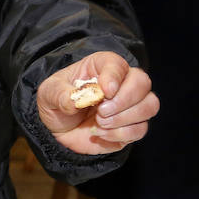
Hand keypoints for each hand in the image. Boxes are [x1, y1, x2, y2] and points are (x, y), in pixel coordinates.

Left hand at [36, 52, 158, 154]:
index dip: (114, 77)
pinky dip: (121, 134)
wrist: (59, 127)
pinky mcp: (131, 126)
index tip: (105, 91)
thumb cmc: (58, 101)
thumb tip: (75, 101)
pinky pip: (140, 129)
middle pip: (142, 83)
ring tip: (99, 122)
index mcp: (102, 66)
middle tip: (101, 111)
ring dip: (124, 118)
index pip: (118, 64)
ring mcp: (130, 105)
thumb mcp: (49, 93)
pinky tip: (101, 133)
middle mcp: (122, 83)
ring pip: (149, 106)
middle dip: (124, 100)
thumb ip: (60, 94)